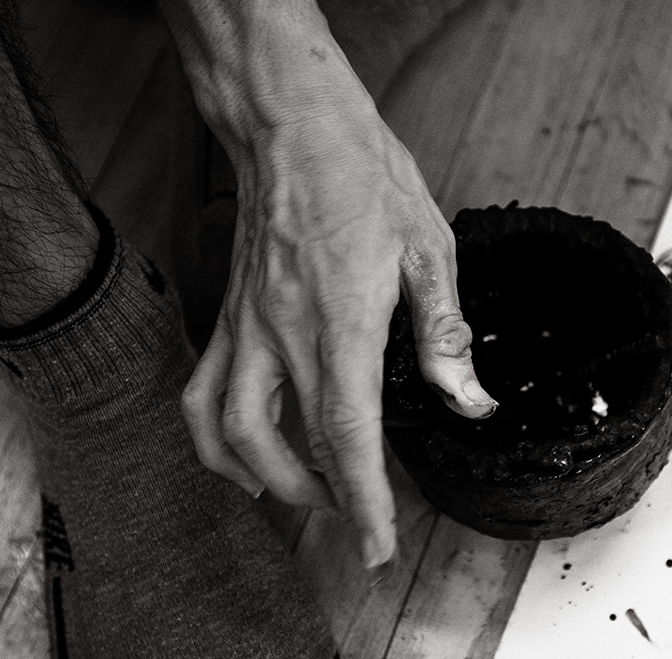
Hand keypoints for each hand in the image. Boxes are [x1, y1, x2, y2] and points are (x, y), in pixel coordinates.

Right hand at [177, 53, 496, 569]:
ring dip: (265, 480)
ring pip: (229, 431)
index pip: (349, 432)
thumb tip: (467, 399)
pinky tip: (245, 454)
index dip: (365, 499)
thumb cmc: (361, 174)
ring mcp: (245, 325)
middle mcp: (282, 331)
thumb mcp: (428, 248)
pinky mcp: (229, 315)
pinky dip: (216, 440)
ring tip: (306, 498)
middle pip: (291, 445)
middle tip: (359, 525)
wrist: (290, 126)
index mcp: (342, 318)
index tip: (377, 546)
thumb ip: (444, 333)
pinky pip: (202, 394)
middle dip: (324, 503)